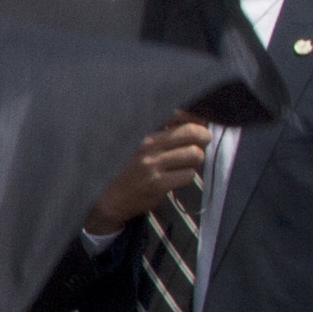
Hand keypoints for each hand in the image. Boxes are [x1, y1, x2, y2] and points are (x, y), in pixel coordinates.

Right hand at [84, 117, 214, 237]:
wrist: (108, 197)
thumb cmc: (127, 167)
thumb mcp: (140, 142)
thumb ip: (163, 130)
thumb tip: (198, 121)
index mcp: (143, 130)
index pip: (178, 113)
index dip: (195, 118)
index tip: (198, 125)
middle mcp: (147, 143)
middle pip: (193, 132)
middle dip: (204, 138)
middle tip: (201, 144)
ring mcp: (152, 164)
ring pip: (195, 154)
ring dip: (196, 160)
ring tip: (185, 163)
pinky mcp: (158, 184)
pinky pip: (188, 175)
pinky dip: (186, 176)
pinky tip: (175, 178)